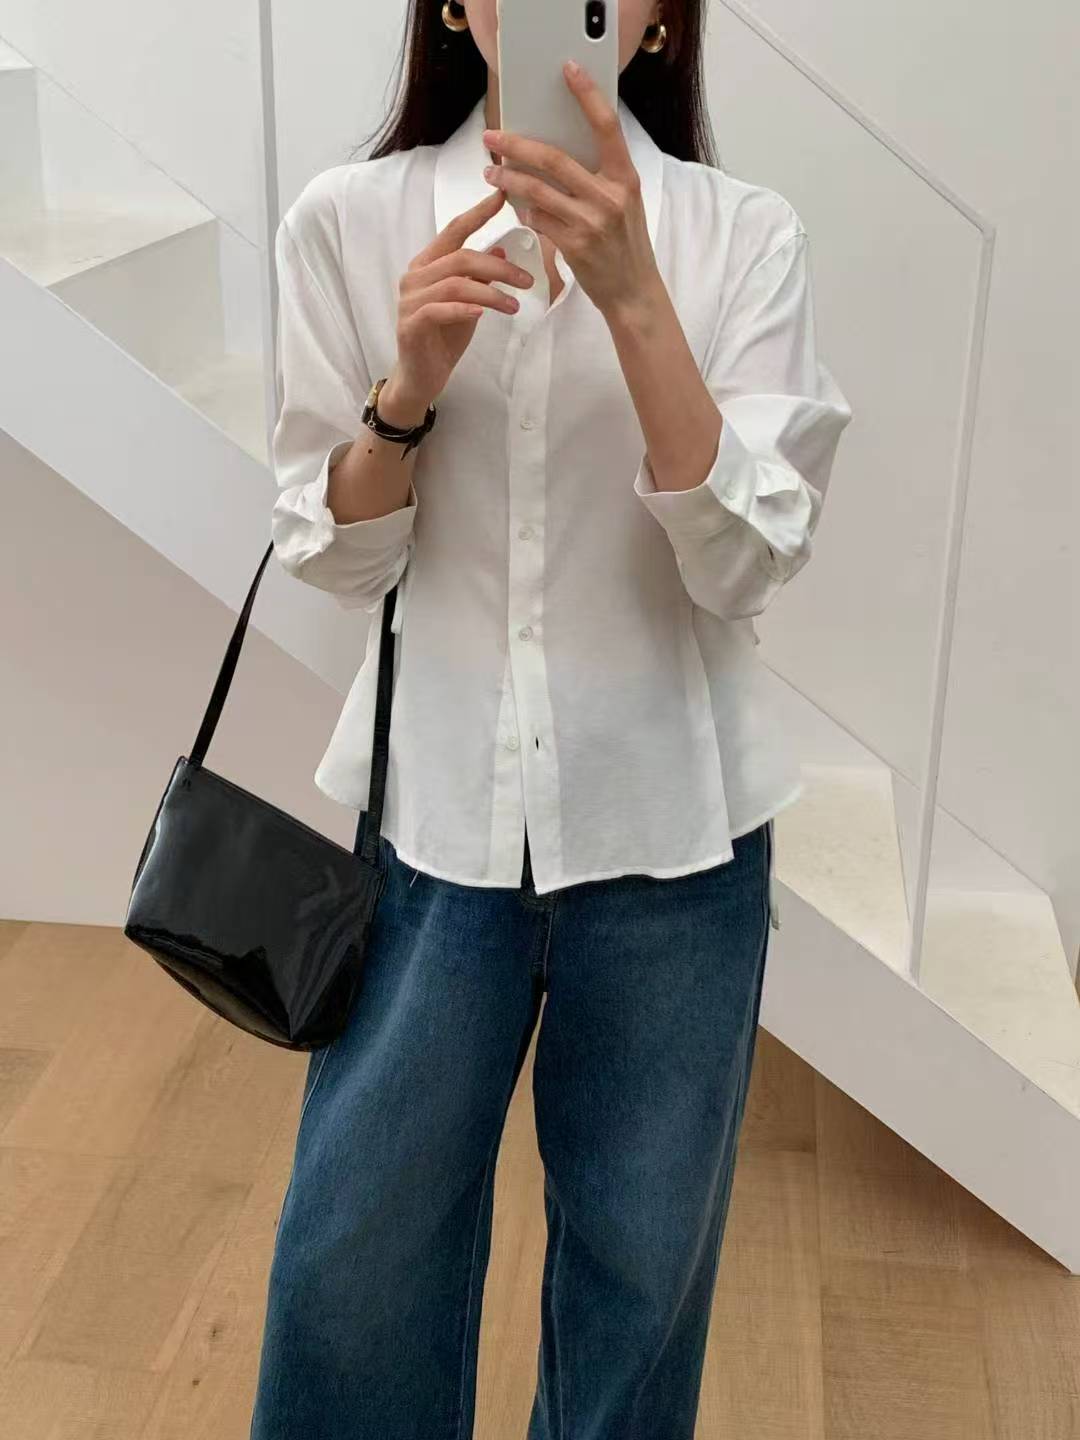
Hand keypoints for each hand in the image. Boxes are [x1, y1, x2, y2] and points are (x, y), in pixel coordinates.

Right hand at [387, 187, 534, 413]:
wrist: (421, 377)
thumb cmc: (443, 338)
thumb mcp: (469, 303)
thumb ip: (479, 278)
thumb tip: (500, 251)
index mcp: (428, 264)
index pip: (454, 231)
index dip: (478, 213)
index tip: (502, 197)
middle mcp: (415, 276)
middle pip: (461, 258)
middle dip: (498, 268)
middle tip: (527, 282)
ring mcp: (410, 300)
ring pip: (454, 283)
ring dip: (489, 292)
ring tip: (514, 306)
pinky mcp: (411, 324)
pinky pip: (440, 309)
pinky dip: (464, 309)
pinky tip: (483, 313)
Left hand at [480, 60, 660, 317]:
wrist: (633, 291)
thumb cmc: (625, 243)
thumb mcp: (623, 203)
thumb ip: (598, 176)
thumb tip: (556, 149)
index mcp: (625, 177)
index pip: (606, 125)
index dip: (587, 94)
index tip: (568, 68)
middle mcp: (610, 196)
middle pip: (554, 158)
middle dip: (516, 145)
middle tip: (492, 137)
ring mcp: (591, 222)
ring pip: (537, 190)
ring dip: (507, 179)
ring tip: (490, 171)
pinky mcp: (575, 246)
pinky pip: (538, 220)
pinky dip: (523, 211)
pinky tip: (515, 206)